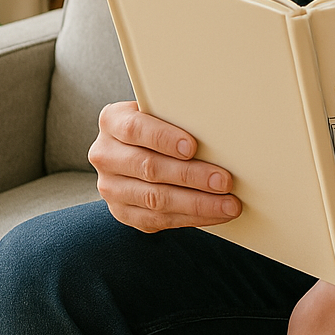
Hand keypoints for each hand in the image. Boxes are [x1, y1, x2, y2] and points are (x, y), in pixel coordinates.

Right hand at [88, 100, 240, 231]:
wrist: (134, 151)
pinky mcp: (123, 212)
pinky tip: (215, 214)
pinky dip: (191, 218)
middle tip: (224, 181)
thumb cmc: (158, 126)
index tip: (193, 147)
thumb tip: (219, 130)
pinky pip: (158, 220)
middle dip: (191, 176)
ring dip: (197, 203)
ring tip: (228, 204)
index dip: (164, 138)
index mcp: (112, 121)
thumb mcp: (160, 113)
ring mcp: (111, 187)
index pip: (135, 129)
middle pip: (149, 168)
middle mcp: (105, 155)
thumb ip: (178, 117)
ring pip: (155, 199)